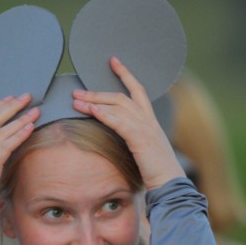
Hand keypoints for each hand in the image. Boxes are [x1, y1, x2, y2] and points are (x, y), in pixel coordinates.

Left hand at [71, 56, 184, 189]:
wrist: (170, 183)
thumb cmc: (157, 171)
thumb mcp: (145, 150)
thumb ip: (134, 139)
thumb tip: (118, 136)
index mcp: (151, 121)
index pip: (138, 90)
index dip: (125, 74)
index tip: (113, 61)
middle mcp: (148, 120)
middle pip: (120, 97)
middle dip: (97, 92)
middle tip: (77, 91)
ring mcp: (146, 128)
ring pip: (117, 106)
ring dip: (94, 101)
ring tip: (75, 100)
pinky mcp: (140, 139)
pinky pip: (119, 122)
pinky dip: (103, 114)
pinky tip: (90, 110)